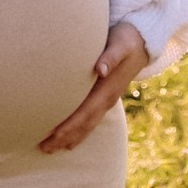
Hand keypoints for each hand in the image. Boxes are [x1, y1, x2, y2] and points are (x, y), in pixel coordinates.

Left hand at [39, 23, 149, 152]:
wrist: (143, 41)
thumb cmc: (127, 39)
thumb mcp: (120, 44)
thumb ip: (111, 56)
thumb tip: (101, 69)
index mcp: (108, 90)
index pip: (86, 112)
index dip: (70, 124)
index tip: (54, 134)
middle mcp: (107, 99)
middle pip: (84, 124)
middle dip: (65, 137)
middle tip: (44, 148)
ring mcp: (107, 100)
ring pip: (87, 125)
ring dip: (70, 137)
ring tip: (51, 148)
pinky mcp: (104, 97)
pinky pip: (90, 119)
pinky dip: (78, 130)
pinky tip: (68, 137)